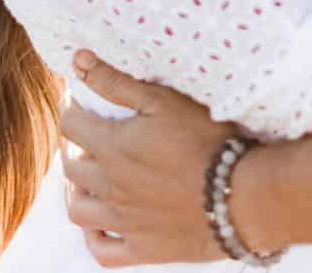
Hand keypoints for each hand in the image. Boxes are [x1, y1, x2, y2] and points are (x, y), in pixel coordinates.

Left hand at [59, 52, 234, 266]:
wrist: (241, 193)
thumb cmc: (208, 138)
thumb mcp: (164, 100)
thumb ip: (118, 82)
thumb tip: (78, 60)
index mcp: (112, 147)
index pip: (71, 124)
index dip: (71, 108)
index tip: (79, 100)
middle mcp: (109, 185)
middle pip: (72, 166)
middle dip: (74, 147)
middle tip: (89, 136)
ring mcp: (123, 220)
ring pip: (78, 210)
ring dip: (78, 191)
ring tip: (91, 179)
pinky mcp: (141, 247)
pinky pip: (102, 250)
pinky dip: (95, 238)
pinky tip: (102, 226)